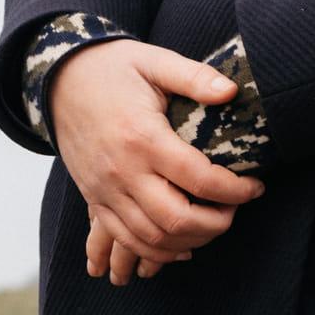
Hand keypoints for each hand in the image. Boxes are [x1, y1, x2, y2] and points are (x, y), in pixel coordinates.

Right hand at [49, 39, 259, 277]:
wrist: (58, 80)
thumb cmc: (112, 67)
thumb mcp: (153, 61)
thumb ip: (194, 76)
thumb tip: (232, 91)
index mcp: (142, 136)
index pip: (198, 178)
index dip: (235, 189)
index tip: (255, 186)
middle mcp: (122, 171)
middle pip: (176, 220)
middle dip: (216, 224)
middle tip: (235, 210)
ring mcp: (105, 190)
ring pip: (151, 238)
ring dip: (190, 242)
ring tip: (214, 224)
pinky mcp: (94, 200)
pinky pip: (126, 240)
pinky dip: (156, 253)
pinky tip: (181, 246)